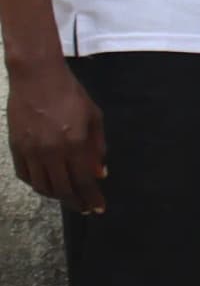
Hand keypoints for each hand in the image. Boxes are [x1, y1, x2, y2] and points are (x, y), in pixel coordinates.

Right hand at [7, 58, 102, 214]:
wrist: (36, 77)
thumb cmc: (70, 94)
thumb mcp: (94, 117)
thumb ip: (97, 148)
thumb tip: (99, 174)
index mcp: (74, 144)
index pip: (84, 182)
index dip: (91, 198)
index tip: (98, 208)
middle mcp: (51, 151)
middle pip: (62, 189)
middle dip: (75, 202)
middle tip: (84, 208)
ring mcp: (30, 150)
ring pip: (42, 186)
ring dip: (56, 195)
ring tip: (67, 196)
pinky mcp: (15, 147)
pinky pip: (25, 175)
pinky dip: (37, 183)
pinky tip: (46, 183)